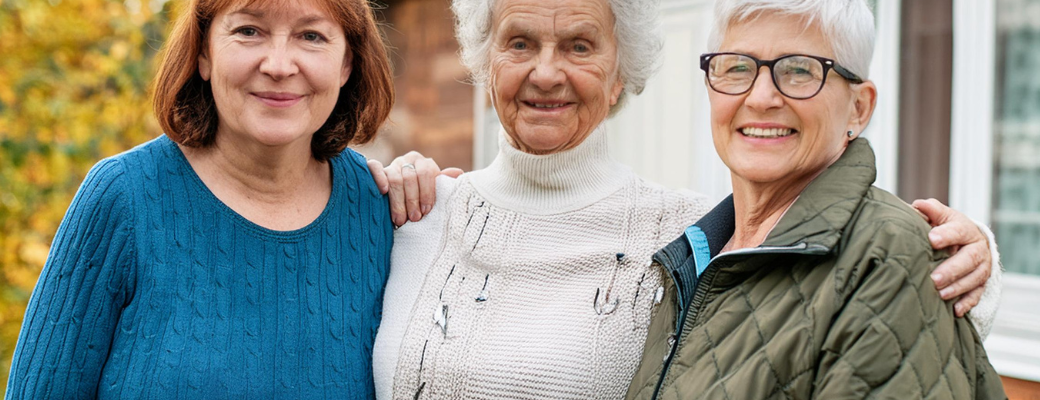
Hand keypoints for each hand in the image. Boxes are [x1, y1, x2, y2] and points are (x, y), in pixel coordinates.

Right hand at [368, 152, 462, 226]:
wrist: (402, 202)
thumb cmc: (422, 200)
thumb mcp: (435, 193)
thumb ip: (444, 184)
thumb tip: (458, 173)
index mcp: (423, 163)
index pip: (426, 172)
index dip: (427, 193)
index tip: (426, 211)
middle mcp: (407, 160)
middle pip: (410, 178)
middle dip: (412, 200)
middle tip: (414, 219)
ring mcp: (391, 164)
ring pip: (394, 178)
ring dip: (398, 201)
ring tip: (400, 220)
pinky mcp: (375, 169)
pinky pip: (374, 167)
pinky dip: (378, 178)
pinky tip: (382, 192)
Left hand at [913, 198, 990, 316]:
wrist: (965, 241)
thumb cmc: (944, 228)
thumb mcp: (938, 216)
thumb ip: (929, 211)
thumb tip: (918, 205)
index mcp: (965, 229)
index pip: (959, 230)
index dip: (947, 235)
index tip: (931, 239)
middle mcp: (978, 248)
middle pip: (970, 258)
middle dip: (953, 269)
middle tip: (934, 278)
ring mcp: (982, 266)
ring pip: (975, 278)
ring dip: (958, 288)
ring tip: (940, 294)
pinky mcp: (981, 283)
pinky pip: (977, 294)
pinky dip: (967, 302)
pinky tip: (956, 310)